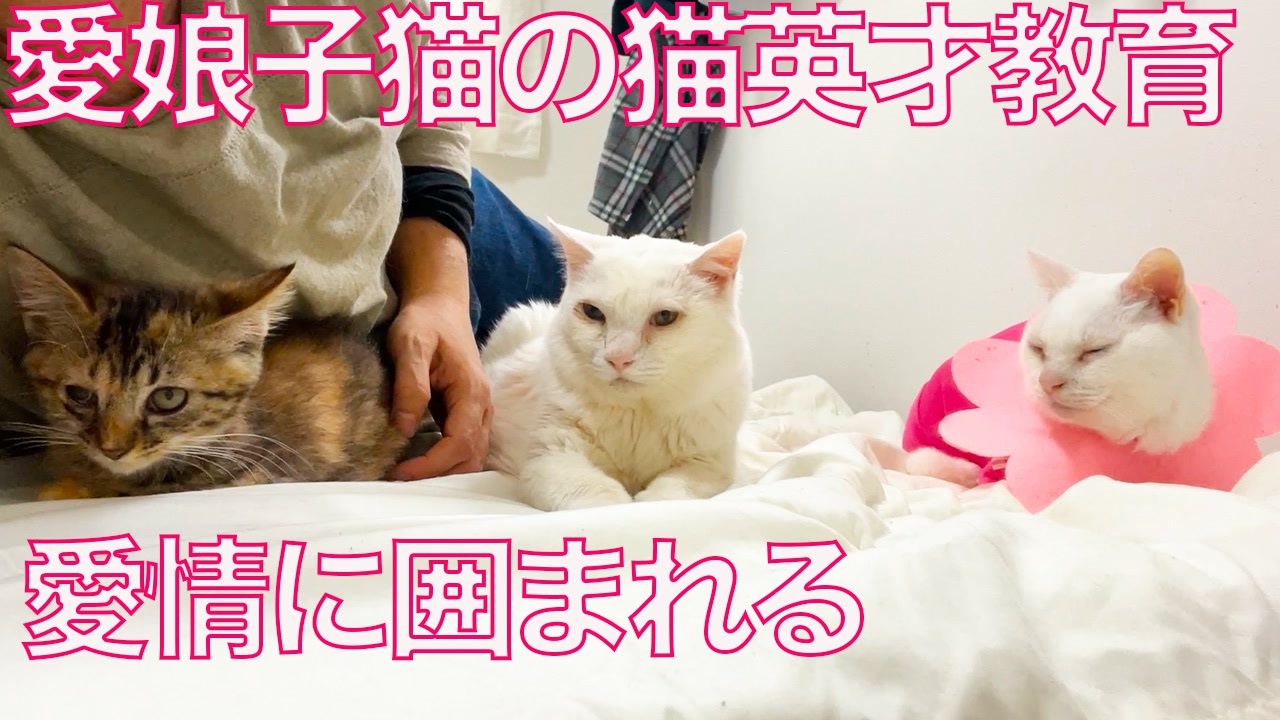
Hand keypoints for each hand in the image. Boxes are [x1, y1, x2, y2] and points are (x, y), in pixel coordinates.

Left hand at [386, 295, 492, 479]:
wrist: (439, 305)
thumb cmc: (424, 321)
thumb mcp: (410, 345)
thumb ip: (411, 385)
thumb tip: (404, 428)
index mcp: (471, 392)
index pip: (460, 443)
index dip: (431, 464)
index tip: (399, 472)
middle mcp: (482, 406)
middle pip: (471, 457)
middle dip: (439, 475)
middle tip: (399, 479)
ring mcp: (478, 410)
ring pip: (470, 455)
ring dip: (443, 471)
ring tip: (407, 474)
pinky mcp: (466, 412)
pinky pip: (463, 445)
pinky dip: (444, 460)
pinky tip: (417, 461)